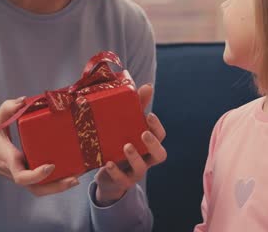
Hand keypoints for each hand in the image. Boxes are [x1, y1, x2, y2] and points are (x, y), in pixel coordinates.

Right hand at [0, 97, 79, 195]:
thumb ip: (7, 108)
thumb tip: (24, 100)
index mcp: (10, 160)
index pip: (22, 176)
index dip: (37, 175)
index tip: (50, 166)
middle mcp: (17, 172)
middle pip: (37, 188)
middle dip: (56, 187)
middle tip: (75, 178)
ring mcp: (23, 176)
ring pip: (41, 190)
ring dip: (59, 187)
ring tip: (78, 176)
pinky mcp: (27, 176)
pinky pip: (42, 185)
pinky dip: (56, 183)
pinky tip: (72, 173)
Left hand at [93, 84, 167, 205]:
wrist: (107, 175)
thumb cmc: (119, 145)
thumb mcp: (126, 126)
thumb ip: (137, 107)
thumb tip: (148, 86)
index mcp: (148, 144)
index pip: (160, 136)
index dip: (157, 127)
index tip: (148, 115)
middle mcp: (145, 158)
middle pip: (160, 155)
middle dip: (153, 144)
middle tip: (143, 133)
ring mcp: (134, 172)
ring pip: (141, 168)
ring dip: (135, 157)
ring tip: (126, 146)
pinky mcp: (121, 181)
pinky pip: (121, 179)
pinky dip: (116, 171)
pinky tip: (108, 162)